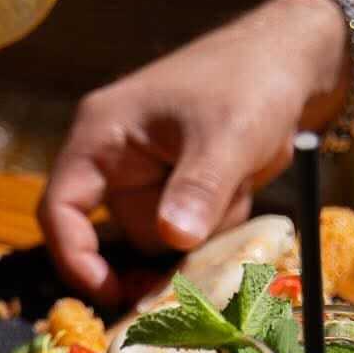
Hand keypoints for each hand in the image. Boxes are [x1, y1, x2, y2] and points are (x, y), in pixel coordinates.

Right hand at [39, 0, 347, 302]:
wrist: (293, 59)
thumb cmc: (251, 78)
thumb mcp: (228, 133)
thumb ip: (199, 188)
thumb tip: (172, 239)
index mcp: (101, 136)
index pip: (59, 209)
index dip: (76, 257)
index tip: (110, 292)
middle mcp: (113, 159)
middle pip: (120, 235)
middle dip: (170, 240)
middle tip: (212, 233)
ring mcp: (144, 176)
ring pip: (160, 239)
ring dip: (203, 229)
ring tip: (238, 182)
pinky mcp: (174, 189)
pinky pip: (185, 232)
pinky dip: (216, 222)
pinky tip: (241, 184)